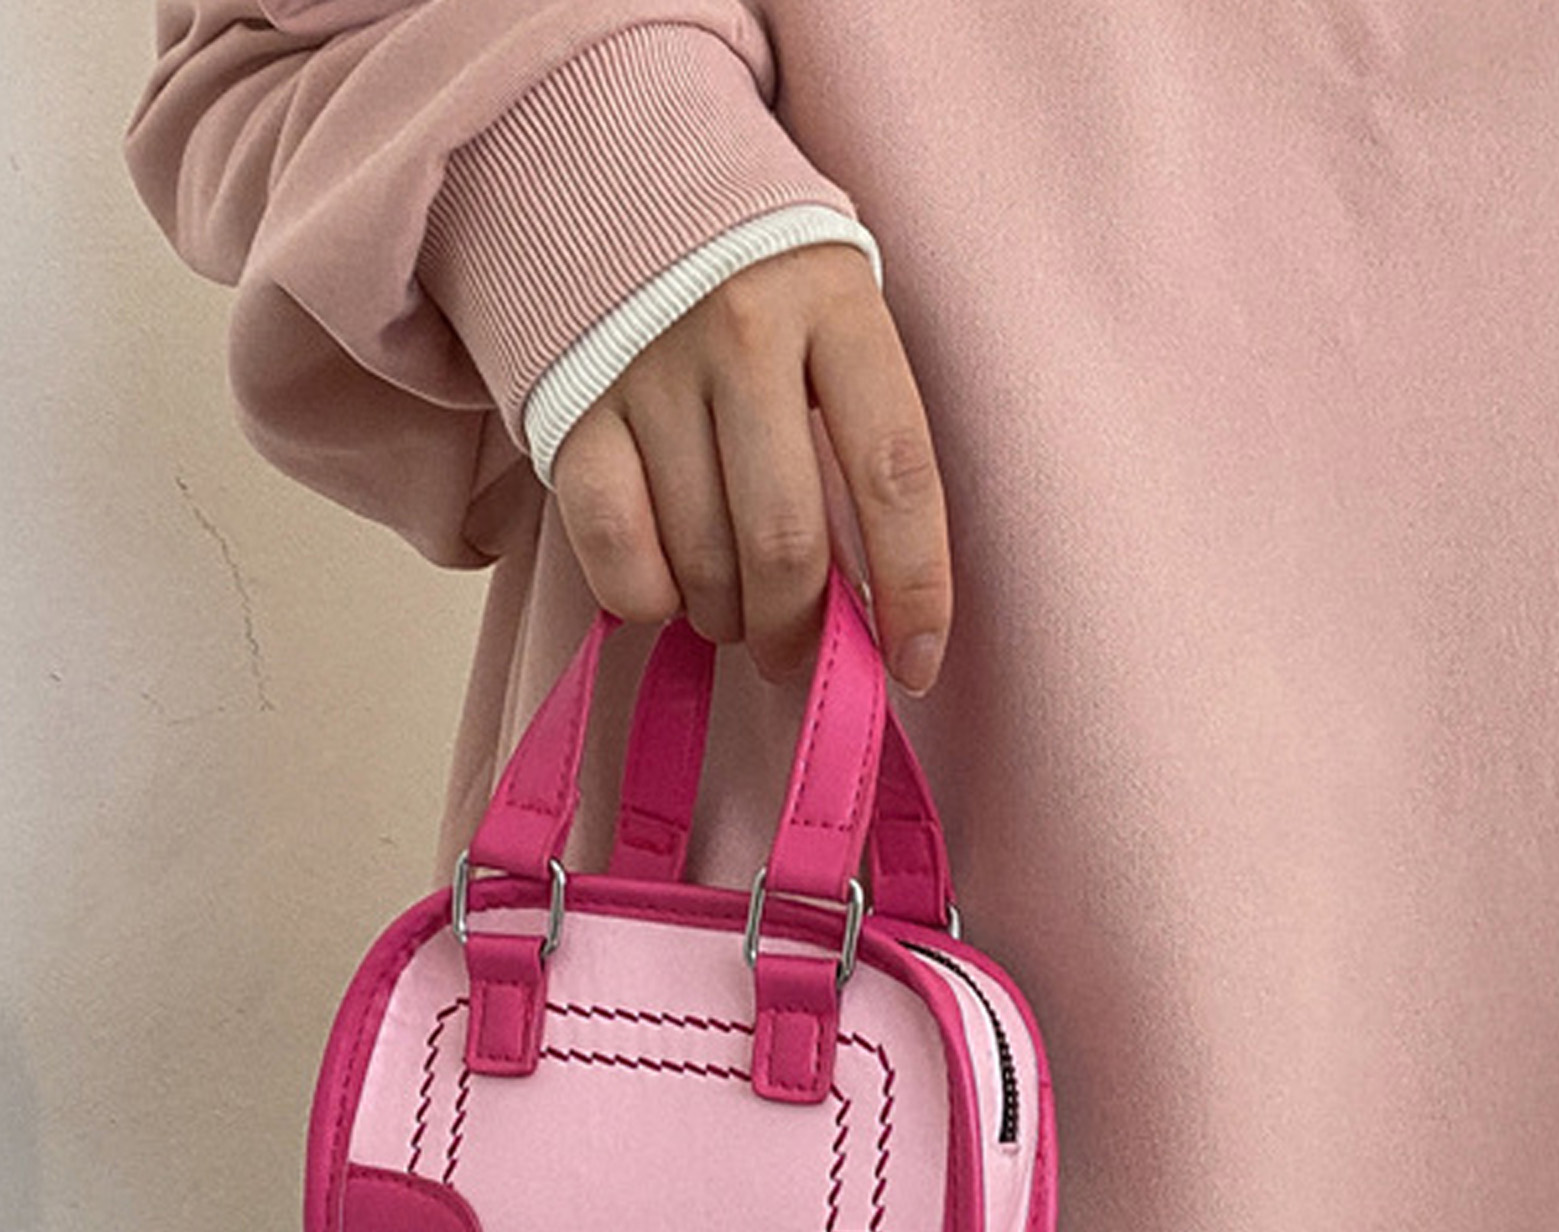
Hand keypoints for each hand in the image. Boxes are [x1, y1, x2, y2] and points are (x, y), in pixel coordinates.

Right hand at [549, 242, 951, 693]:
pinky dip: (646, 598)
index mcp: (836, 303)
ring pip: (701, 558)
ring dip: (725, 618)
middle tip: (794, 654)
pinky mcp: (571, 405)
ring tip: (732, 610)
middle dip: (797, 630)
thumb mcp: (832, 313)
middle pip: (786, 540)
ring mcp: (648, 366)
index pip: (896, 472)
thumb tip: (867, 600)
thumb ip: (855, 431)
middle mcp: (742, 330)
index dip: (914, 586)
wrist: (604, 171)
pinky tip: (664, 590)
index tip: (916, 662)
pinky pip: (613, 548)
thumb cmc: (751, 277)